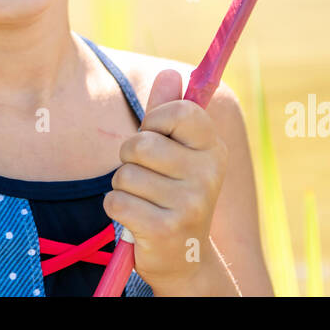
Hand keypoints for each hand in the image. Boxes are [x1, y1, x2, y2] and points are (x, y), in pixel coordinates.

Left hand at [102, 68, 228, 293]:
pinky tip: (136, 219)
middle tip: (145, 176)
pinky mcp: (165, 228)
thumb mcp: (176, 151)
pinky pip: (116, 201)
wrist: (183, 258)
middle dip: (129, 158)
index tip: (156, 135)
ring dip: (123, 188)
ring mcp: (190, 203)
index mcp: (213, 148)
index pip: (178, 111)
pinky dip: (116, 209)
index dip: (154, 120)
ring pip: (125, 174)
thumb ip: (168, 112)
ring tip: (144, 201)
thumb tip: (171, 71)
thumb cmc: (172, 193)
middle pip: (141, 144)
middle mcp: (208, 174)